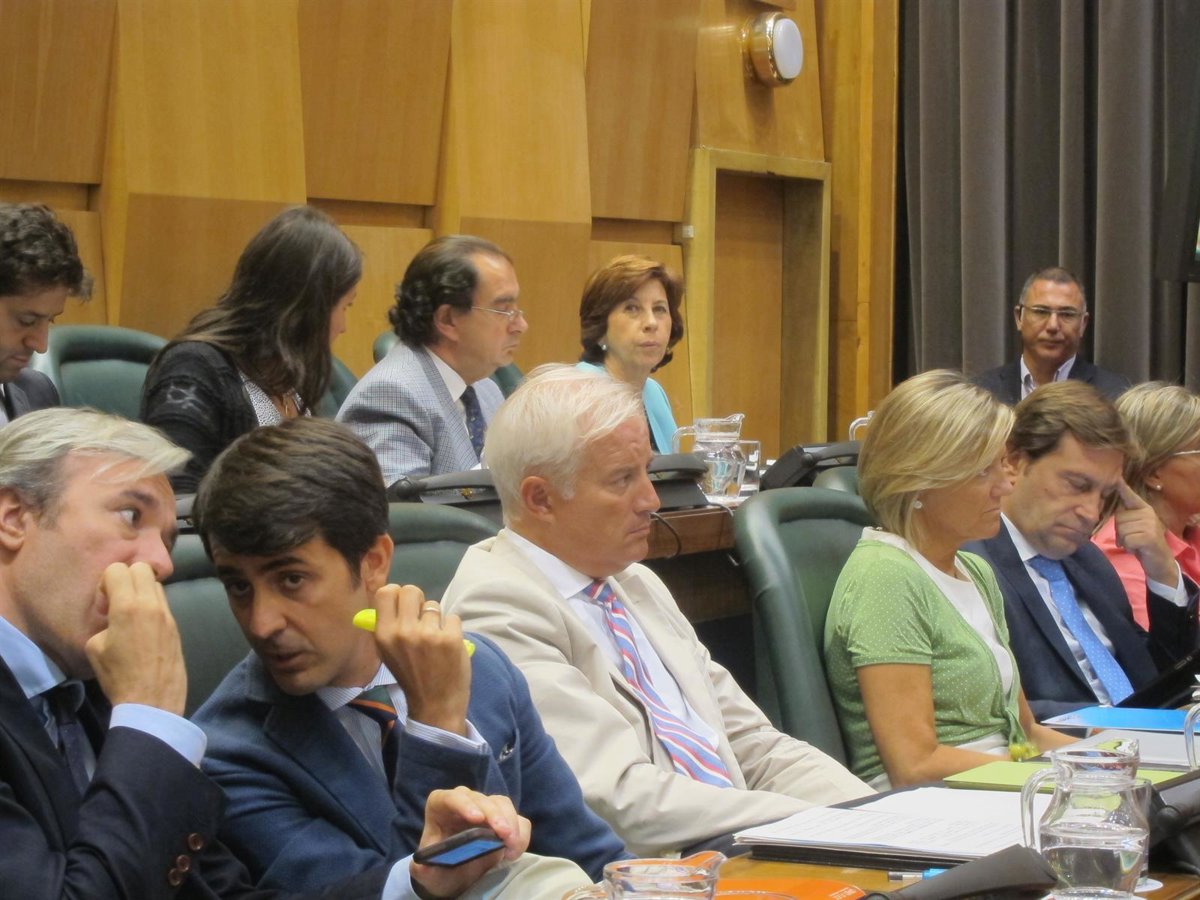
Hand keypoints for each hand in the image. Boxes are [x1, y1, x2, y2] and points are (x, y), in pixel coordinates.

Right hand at [85, 562, 186, 713]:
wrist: (152, 700)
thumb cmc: (119, 676)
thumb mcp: (95, 648)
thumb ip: (104, 622)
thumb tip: (113, 619)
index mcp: (128, 606)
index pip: (118, 569)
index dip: (106, 582)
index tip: (104, 603)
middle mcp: (151, 604)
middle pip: (142, 568)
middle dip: (126, 578)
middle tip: (118, 602)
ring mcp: (168, 614)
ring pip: (156, 584)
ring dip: (141, 591)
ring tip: (131, 615)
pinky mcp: (177, 626)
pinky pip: (163, 604)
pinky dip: (152, 606)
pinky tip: (144, 628)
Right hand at [372, 585, 470, 734]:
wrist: (435, 705)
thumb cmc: (411, 677)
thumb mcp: (388, 654)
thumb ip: (387, 626)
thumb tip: (390, 597)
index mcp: (383, 635)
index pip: (385, 592)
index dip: (397, 594)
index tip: (404, 605)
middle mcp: (403, 631)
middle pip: (411, 590)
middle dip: (418, 601)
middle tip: (422, 617)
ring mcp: (428, 634)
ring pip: (434, 605)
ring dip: (436, 619)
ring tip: (435, 639)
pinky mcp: (450, 638)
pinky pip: (452, 617)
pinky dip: (452, 629)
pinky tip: (448, 645)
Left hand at [411, 787, 528, 898]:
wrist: (455, 875)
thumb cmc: (438, 868)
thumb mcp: (426, 872)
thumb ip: (422, 869)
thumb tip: (422, 866)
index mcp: (440, 808)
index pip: (450, 798)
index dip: (463, 804)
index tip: (476, 818)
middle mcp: (465, 803)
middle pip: (481, 799)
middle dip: (494, 815)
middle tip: (503, 835)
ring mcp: (486, 809)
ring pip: (501, 804)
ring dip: (510, 821)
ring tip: (511, 844)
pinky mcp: (503, 821)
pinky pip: (517, 818)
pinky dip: (520, 832)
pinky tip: (515, 850)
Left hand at [1113, 479, 1179, 586]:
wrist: (1158, 560)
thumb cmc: (1141, 542)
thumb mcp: (1133, 527)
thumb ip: (1125, 517)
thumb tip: (1110, 509)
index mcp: (1144, 509)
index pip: (1131, 496)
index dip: (1123, 488)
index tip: (1117, 478)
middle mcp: (1148, 513)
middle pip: (1118, 518)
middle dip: (1120, 532)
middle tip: (1131, 538)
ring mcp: (1150, 524)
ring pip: (1122, 530)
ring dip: (1124, 540)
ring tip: (1135, 543)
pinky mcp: (1149, 536)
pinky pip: (1127, 540)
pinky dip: (1129, 547)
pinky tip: (1138, 548)